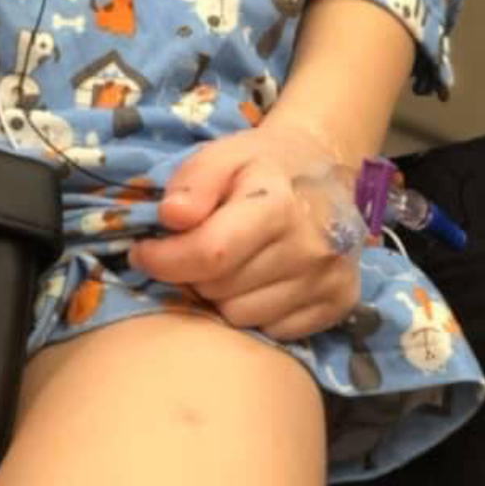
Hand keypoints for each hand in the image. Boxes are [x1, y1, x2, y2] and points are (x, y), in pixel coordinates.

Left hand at [126, 121, 360, 341]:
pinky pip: (274, 331)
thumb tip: (170, 217)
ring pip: (242, 317)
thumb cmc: (263, 163)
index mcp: (279, 204)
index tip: (143, 252)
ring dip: (222, 296)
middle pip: (221, 289)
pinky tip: (260, 280)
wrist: (326, 168)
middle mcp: (311, 247)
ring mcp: (329, 280)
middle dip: (194, 273)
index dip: (165, 259)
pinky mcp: (340, 305)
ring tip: (231, 264)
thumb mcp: (223, 154)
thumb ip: (193, 181)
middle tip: (196, 250)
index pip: (210, 252)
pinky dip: (257, 311)